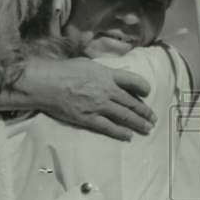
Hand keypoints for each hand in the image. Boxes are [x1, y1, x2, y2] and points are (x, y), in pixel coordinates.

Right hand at [25, 57, 155, 139]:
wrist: (46, 84)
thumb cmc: (63, 70)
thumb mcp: (87, 63)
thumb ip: (102, 71)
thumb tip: (110, 75)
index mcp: (107, 75)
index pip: (133, 80)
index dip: (143, 87)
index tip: (147, 93)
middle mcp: (107, 90)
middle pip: (132, 102)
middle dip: (145, 111)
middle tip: (153, 118)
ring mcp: (100, 106)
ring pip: (125, 116)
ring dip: (138, 123)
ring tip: (147, 129)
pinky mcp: (89, 119)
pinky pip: (109, 127)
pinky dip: (121, 132)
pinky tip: (129, 136)